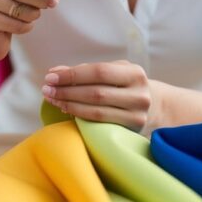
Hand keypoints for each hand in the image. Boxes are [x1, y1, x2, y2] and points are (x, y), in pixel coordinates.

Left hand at [41, 60, 162, 133]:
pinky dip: (79, 115)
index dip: (73, 75)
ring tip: (52, 99)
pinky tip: (66, 110)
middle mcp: (140, 94)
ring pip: (96, 111)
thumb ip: (84, 71)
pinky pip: (99, 123)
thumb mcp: (112, 72)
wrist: (154, 107)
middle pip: (96, 93)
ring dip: (69, 104)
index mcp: (135, 73)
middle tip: (46, 89)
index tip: (50, 77)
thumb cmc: (124, 85)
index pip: (99, 72)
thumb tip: (54, 72)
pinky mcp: (131, 130)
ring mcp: (137, 115)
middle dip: (67, 90)